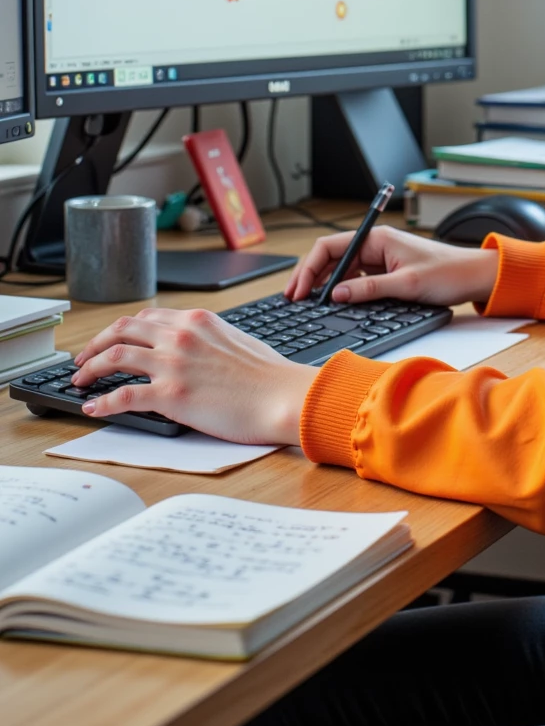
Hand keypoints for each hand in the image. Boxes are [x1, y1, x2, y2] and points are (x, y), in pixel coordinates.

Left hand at [70, 308, 317, 443]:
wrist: (283, 396)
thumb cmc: (270, 376)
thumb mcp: (236, 340)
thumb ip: (209, 338)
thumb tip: (195, 348)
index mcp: (197, 320)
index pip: (147, 317)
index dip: (122, 329)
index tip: (111, 340)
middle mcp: (180, 335)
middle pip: (122, 330)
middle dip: (96, 343)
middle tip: (84, 358)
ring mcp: (173, 364)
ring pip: (114, 356)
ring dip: (90, 368)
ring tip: (79, 380)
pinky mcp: (171, 394)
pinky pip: (123, 395)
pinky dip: (101, 402)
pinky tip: (92, 409)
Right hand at [285, 226, 498, 307]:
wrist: (474, 277)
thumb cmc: (448, 273)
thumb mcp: (406, 284)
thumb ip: (369, 290)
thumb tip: (336, 295)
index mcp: (377, 239)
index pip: (329, 247)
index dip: (309, 268)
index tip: (299, 289)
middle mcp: (375, 245)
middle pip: (330, 258)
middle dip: (310, 277)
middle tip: (293, 299)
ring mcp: (380, 259)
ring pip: (341, 270)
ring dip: (323, 285)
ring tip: (306, 303)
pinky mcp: (387, 272)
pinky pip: (356, 280)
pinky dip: (341, 291)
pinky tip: (332, 303)